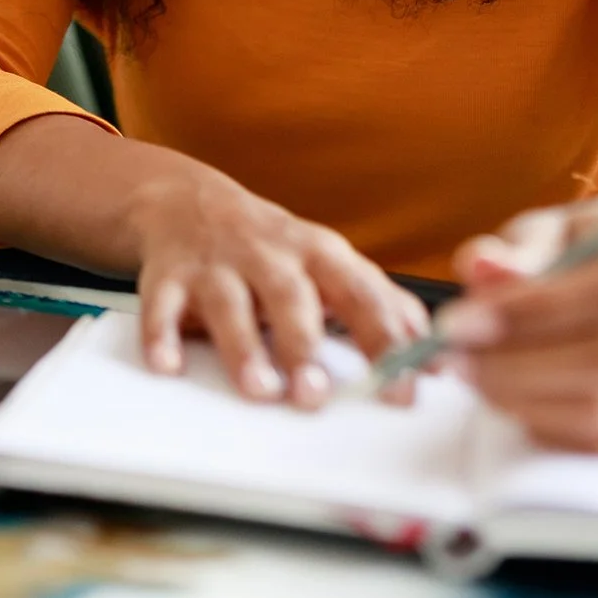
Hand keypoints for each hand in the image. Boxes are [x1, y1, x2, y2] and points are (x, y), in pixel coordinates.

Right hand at [128, 166, 430, 409]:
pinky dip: (161, 335)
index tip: (403, 389)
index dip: (385, 342)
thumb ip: (380, 304)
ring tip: (259, 390)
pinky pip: (161, 304)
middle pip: (292, 296)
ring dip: (244, 348)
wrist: (187, 201)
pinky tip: (168, 365)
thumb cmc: (272, 247)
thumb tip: (435, 356)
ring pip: (231, 303)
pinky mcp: (169, 273)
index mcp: (319, 254)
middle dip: (304, 345)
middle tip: (315, 395)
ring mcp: (217, 263)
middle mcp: (269, 255)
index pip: (362, 296)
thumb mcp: (329, 263)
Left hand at [442, 200, 597, 451]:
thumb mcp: (553, 230)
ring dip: (519, 394)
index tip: (456, 322)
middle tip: (453, 355)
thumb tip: (482, 269)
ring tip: (472, 372)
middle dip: (513, 362)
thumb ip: (518, 249)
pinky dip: (542, 419)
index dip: (527, 310)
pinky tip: (508, 394)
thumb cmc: (590, 251)